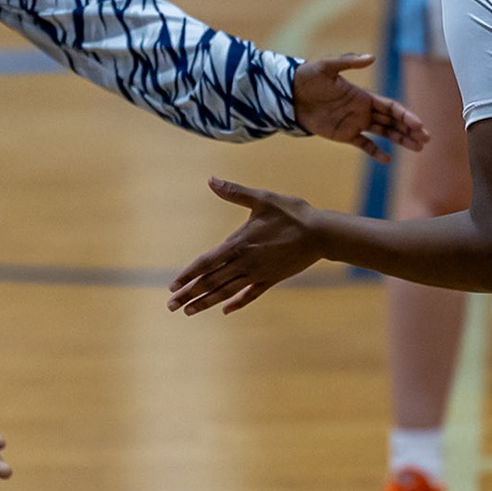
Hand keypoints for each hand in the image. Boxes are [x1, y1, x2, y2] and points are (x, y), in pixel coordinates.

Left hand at [168, 178, 321, 314]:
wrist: (321, 234)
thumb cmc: (292, 213)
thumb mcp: (262, 198)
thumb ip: (234, 191)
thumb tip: (211, 180)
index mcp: (239, 244)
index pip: (206, 263)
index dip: (188, 274)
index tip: (173, 286)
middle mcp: (245, 262)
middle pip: (212, 281)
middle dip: (189, 294)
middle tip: (170, 305)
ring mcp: (258, 273)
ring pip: (227, 291)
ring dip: (206, 302)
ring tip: (189, 311)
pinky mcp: (272, 279)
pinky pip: (251, 294)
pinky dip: (237, 303)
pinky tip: (226, 310)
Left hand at [294, 53, 429, 162]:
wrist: (289, 95)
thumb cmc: (308, 78)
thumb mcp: (326, 67)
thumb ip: (348, 62)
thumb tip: (371, 57)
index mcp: (364, 95)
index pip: (391, 107)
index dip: (405, 116)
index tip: (418, 125)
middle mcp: (363, 110)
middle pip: (393, 121)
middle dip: (410, 129)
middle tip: (427, 139)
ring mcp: (355, 123)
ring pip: (384, 133)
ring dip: (401, 140)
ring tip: (418, 148)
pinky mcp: (344, 135)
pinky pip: (364, 145)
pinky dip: (375, 152)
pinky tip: (388, 160)